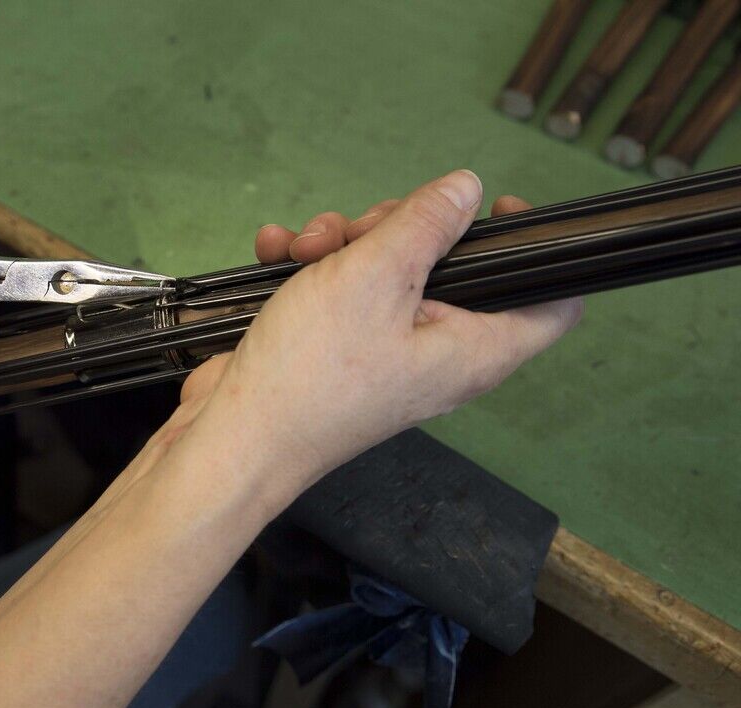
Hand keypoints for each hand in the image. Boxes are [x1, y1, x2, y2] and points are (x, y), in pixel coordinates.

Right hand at [172, 170, 582, 505]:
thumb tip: (467, 187)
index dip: (540, 249)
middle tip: (362, 230)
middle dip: (401, 228)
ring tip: (304, 249)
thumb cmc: (315, 368)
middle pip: (452, 265)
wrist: (233, 438)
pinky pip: (340, 290)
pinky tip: (277, 253)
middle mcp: (439, 349)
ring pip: (386, 268)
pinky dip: (311, 266)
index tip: (495, 211)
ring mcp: (385, 349)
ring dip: (342, 242)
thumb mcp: (374, 278)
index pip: (556, 303)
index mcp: (475, 347)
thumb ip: (425, 224)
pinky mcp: (336, 348)